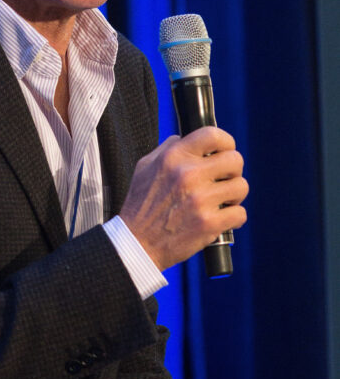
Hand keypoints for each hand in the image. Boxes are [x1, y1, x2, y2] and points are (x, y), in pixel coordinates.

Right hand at [119, 126, 247, 270]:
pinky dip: (234, 218)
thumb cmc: (140, 206)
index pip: (212, 135)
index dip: (226, 142)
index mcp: (173, 158)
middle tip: (224, 181)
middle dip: (233, 171)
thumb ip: (167, 149)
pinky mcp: (209, 223)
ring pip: (241, 187)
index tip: (224, 152)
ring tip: (223, 202)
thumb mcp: (145, 167)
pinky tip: (222, 219)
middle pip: (235, 160)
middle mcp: (188, 175)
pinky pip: (240, 213)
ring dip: (235, 195)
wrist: (137, 244)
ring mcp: (200, 200)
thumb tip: (186, 139)